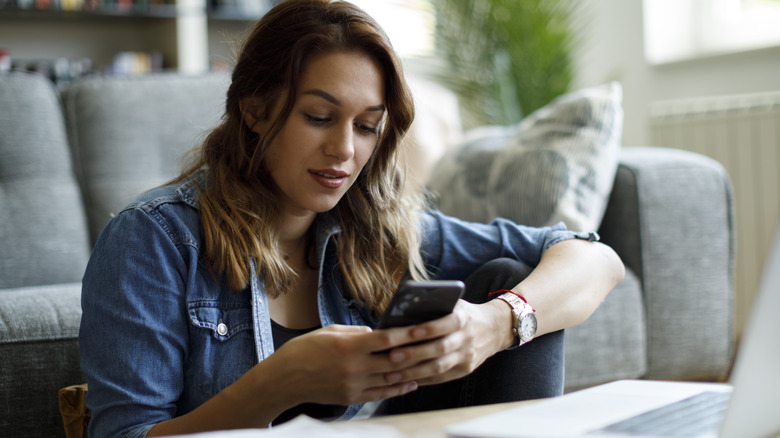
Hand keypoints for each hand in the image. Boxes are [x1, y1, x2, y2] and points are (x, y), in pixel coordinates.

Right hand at [267, 324, 420, 406]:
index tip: (424, 328)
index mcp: (349, 346)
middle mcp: (354, 367)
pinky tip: (411, 382)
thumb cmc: (305, 350)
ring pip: (391, 379)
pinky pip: (381, 394)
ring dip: (412, 373)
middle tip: (435, 346)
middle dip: (416, 353)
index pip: (386, 339)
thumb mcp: (330, 331)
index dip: (408, 334)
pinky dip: (398, 388)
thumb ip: (356, 332)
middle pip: (394, 361)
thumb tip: (378, 333)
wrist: (284, 379)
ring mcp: (354, 385)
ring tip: (429, 365)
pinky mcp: (352, 398)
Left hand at [377, 299, 512, 386]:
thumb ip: (434, 306)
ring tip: (391, 373)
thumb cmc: (463, 313)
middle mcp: (467, 338)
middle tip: (391, 356)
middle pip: (440, 348)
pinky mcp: (465, 370)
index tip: (409, 332)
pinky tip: (404, 380)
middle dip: (414, 353)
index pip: (447, 324)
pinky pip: (441, 378)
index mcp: (463, 318)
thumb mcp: (454, 304)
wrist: (494, 329)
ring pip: (439, 367)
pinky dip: (422, 379)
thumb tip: (403, 311)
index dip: (429, 329)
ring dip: (414, 372)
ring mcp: (467, 357)